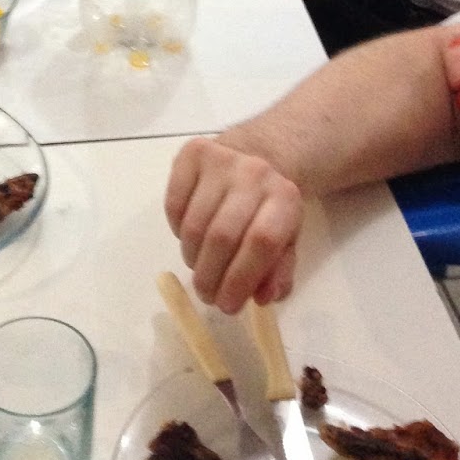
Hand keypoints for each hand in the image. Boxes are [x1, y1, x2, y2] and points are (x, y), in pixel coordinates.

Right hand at [164, 138, 304, 312]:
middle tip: (207, 296)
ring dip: (192, 258)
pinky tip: (189, 237)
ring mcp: (221, 159)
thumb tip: (262, 298)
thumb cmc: (266, 209)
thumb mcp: (284, 240)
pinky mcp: (192, 153)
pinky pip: (174, 204)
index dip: (240, 279)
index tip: (227, 306)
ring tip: (199, 269)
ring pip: (194, 223)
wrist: (251, 156)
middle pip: (222, 235)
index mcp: (285, 197)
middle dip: (210, 276)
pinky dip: (177, 231)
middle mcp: (254, 173)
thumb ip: (277, 272)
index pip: (261, 242)